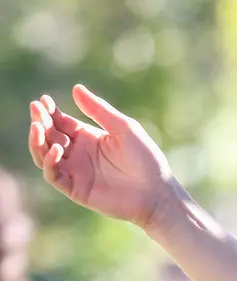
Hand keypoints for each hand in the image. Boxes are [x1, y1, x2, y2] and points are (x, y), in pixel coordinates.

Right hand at [28, 86, 174, 228]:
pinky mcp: (75, 189)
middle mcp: (78, 153)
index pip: (60, 122)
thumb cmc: (145, 159)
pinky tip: (57, 149)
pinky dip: (50, 162)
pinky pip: (53, 175)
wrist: (156, 192)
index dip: (49, 112)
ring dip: (37, 141)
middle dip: (40, 122)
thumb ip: (99, 110)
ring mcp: (75, 171)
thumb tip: (76, 88)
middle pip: (48, 136)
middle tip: (37, 111)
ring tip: (38, 127)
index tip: (43, 101)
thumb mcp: (123, 128)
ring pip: (44, 155)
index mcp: (87, 136)